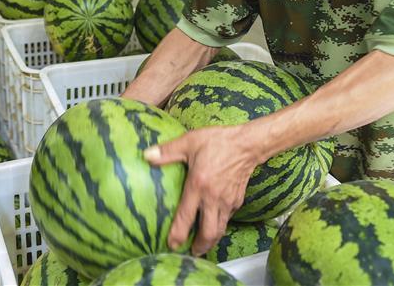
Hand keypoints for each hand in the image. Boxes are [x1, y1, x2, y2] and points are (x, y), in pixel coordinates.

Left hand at [144, 124, 260, 255]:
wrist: (247, 144)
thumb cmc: (218, 141)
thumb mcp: (189, 142)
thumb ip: (167, 151)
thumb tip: (146, 156)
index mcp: (198, 185)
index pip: (186, 217)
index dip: (178, 234)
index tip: (172, 245)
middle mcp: (213, 198)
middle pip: (208, 232)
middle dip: (199, 246)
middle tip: (190, 252)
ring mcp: (227, 201)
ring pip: (220, 229)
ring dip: (210, 240)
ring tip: (201, 245)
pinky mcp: (237, 200)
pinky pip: (227, 218)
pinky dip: (220, 225)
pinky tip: (213, 223)